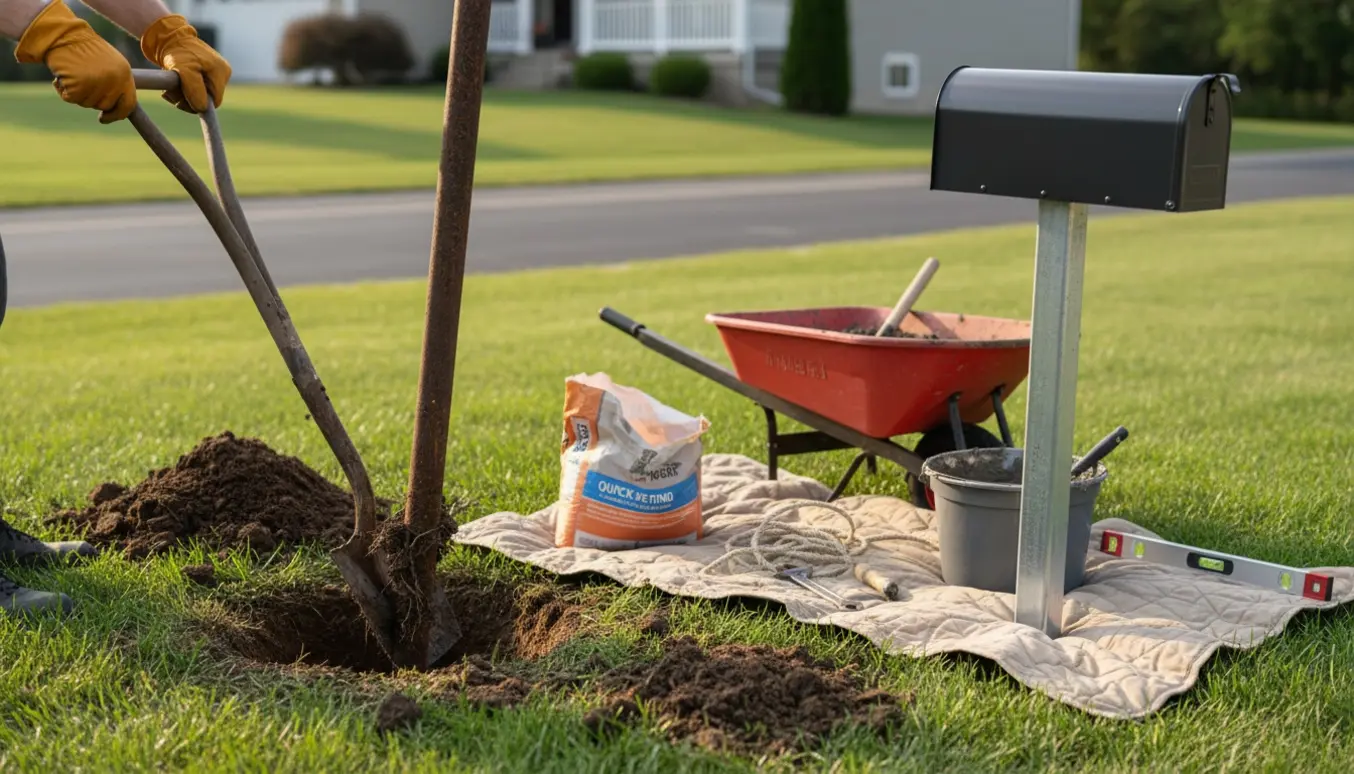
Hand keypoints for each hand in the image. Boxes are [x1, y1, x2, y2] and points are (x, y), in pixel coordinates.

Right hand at [14, 0, 136, 122]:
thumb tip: (120, 110)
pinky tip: (62, 75)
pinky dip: (62, 90)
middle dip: (92, 99)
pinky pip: (70, 98)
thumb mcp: (109, 63)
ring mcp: (97, 85)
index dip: (117, 115)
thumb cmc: (84, 48)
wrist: (63, 35)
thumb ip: (116, 83)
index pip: (128, 104)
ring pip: (87, 103)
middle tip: (81, 82)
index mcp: (125, 74)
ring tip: (73, 73)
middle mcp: (114, 81)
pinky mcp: (78, 87)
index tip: (104, 119)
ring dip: (77, 93)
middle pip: (105, 106)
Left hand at [139, 14, 230, 112]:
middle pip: (207, 99)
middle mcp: (222, 73)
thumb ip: (195, 90)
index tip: (181, 100)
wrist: (168, 37)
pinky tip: (173, 84)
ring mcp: (213, 73)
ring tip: (169, 89)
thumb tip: (202, 108)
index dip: (199, 104)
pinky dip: (183, 90)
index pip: (215, 101)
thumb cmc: (177, 51)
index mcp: (222, 72)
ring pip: (200, 95)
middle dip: (188, 100)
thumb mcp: (185, 70)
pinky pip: (196, 89)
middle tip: (170, 94)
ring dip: (182, 96)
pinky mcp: (204, 73)